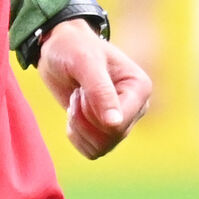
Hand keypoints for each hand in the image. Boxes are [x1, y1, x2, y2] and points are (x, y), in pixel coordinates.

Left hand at [37, 19, 151, 159]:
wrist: (58, 48)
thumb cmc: (73, 47)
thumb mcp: (84, 61)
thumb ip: (100, 90)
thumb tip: (115, 124)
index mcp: (140, 87)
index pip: (119, 124)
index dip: (93, 113)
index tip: (82, 90)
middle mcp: (136, 107)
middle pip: (110, 138)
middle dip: (84, 118)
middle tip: (77, 93)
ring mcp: (122, 120)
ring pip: (101, 147)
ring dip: (79, 126)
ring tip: (76, 100)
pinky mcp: (106, 130)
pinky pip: (92, 151)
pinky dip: (76, 136)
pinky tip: (74, 113)